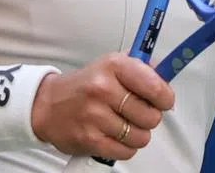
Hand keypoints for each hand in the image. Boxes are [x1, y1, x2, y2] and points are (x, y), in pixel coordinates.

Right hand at [30, 53, 174, 160]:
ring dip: (137, 133)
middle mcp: (103, 88)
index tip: (162, 100)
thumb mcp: (112, 65)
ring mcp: (95, 115)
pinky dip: (125, 147)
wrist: (48, 104)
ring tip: (125, 124)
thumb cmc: (86, 84)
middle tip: (137, 112)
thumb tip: (167, 76)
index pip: (156, 87)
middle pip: (151, 116)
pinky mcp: (90, 139)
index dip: (165, 98)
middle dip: (150, 117)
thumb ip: (142, 67)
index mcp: (114, 65)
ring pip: (141, 136)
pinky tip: (115, 135)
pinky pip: (126, 151)